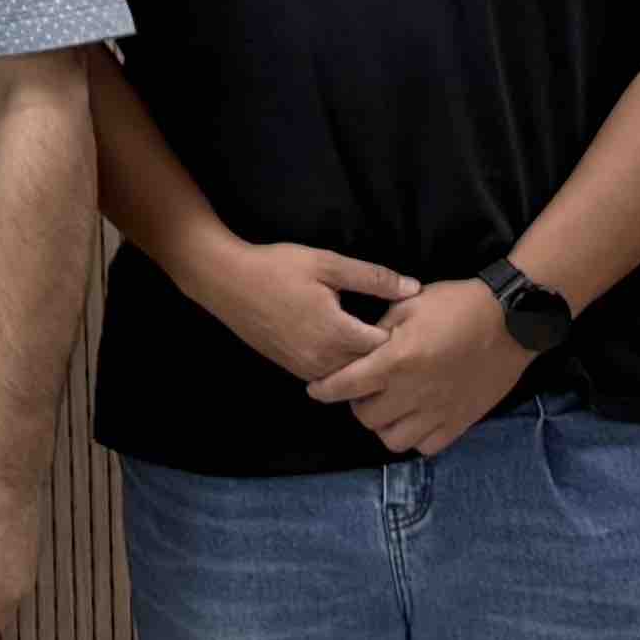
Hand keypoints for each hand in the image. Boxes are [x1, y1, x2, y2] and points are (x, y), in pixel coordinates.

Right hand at [187, 231, 418, 385]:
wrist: (225, 281)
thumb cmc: (277, 267)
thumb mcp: (327, 263)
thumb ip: (373, 278)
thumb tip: (414, 289)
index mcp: (336, 334)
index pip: (386, 348)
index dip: (401, 333)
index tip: (407, 317)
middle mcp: (323, 360)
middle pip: (370, 368)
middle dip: (386, 352)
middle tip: (397, 329)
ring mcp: (306, 368)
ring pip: (350, 376)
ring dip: (364, 361)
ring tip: (373, 336)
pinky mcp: (292, 368)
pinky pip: (329, 375)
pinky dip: (343, 364)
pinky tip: (345, 343)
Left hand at [309, 275, 529, 461]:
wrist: (509, 321)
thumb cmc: (456, 305)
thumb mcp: (409, 305)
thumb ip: (378, 331)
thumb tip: (358, 349)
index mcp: (397, 360)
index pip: (346, 385)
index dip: (324, 389)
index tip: (316, 389)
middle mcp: (414, 392)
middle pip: (366, 417)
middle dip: (357, 403)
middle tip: (364, 389)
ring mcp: (438, 411)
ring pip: (393, 439)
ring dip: (384, 424)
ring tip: (389, 405)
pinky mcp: (460, 422)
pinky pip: (425, 446)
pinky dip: (414, 437)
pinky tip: (414, 417)